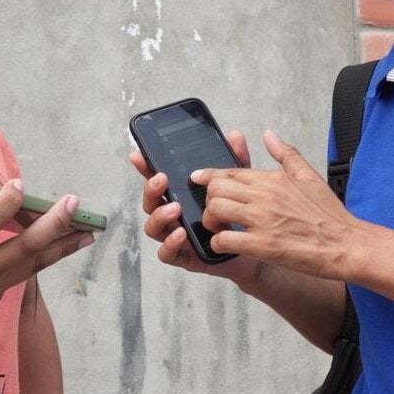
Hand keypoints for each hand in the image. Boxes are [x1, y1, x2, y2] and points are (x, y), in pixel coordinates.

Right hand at [129, 130, 262, 284]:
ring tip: (175, 207)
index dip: (145, 168)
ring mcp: (176, 237)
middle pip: (151, 202)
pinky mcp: (184, 258)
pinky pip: (166, 254)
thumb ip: (234, 163)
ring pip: (153, 227)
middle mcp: (174, 216)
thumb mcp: (239, 186)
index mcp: (182, 197)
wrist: (254, 251)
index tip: (139, 155)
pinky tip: (181, 233)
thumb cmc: (240, 217)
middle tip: (162, 179)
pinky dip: (170, 243)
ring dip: (160, 215)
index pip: (158, 180)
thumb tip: (234, 135)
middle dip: (151, 189)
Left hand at [195, 129, 361, 282]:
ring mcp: (263, 219)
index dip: (208, 176)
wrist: (348, 244)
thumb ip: (286, 154)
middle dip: (208, 200)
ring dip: (211, 221)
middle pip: (216, 188)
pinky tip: (227, 246)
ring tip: (219, 229)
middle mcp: (265, 195)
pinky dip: (219, 244)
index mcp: (273, 178)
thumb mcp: (310, 176)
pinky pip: (224, 240)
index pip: (230, 171)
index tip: (197, 179)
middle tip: (216, 212)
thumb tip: (269, 134)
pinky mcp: (264, 245)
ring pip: (215, 209)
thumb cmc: (330, 215)